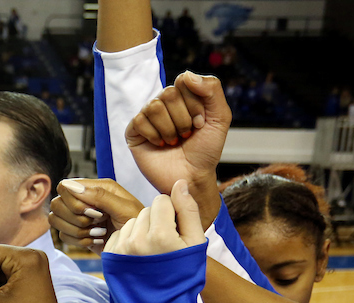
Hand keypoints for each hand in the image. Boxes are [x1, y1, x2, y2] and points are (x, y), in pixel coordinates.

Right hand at [50, 177, 143, 252]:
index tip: (94, 212)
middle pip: (56, 204)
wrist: (140, 249)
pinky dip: (78, 241)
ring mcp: (79, 217)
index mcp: (96, 188)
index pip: (65, 187)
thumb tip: (71, 186)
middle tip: (97, 223)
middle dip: (75, 218)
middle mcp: (84, 200)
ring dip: (76, 230)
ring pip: (56, 220)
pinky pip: (63, 236)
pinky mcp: (77, 233)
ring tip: (97, 233)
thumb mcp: (124, 208)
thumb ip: (99, 195)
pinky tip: (96, 241)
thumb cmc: (138, 225)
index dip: (73, 201)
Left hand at [103, 179, 206, 255]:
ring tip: (150, 252)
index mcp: (159, 236)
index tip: (174, 231)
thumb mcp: (195, 242)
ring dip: (141, 230)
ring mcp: (120, 250)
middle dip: (155, 221)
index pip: (161, 201)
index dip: (171, 213)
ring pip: (132, 221)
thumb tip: (179, 182)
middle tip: (162, 244)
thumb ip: (188, 210)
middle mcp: (136, 241)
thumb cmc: (183, 274)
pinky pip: (119, 234)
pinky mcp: (109, 257)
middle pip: (146, 210)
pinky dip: (128, 240)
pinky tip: (138, 257)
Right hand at [125, 71, 229, 226]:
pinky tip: (160, 145)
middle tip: (186, 135)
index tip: (200, 123)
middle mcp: (164, 104)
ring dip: (169, 129)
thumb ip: (212, 90)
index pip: (183, 81)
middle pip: (168, 93)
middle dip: (182, 119)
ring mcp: (147, 117)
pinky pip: (139, 120)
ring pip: (154, 107)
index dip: (194, 103)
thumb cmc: (205, 151)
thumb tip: (186, 75)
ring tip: (173, 142)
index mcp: (183, 97)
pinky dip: (154, 135)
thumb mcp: (220, 118)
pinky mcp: (134, 131)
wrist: (191, 177)